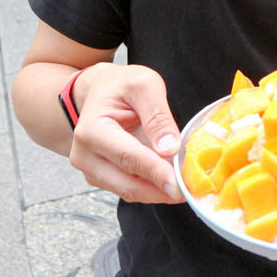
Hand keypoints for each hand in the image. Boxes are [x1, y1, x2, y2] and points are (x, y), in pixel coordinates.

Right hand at [68, 63, 183, 203]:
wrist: (101, 91)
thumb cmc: (121, 86)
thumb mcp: (144, 85)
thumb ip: (158, 115)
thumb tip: (169, 148)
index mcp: (92, 130)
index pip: (128, 157)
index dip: (156, 173)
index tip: (180, 185)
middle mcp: (85, 155)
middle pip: (127, 184)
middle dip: (161, 190)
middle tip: (191, 189)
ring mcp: (91, 170)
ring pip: (129, 192)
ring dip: (159, 191)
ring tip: (185, 182)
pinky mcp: (101, 178)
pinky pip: (130, 189)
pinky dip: (152, 188)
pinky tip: (170, 178)